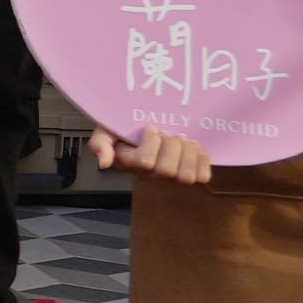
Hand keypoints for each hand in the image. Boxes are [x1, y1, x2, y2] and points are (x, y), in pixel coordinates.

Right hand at [92, 124, 214, 186]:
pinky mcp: (190, 174)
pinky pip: (203, 176)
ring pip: (186, 176)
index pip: (145, 162)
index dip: (151, 142)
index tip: (150, 127)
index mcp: (131, 165)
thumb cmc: (124, 127)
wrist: (143, 124)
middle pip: (168, 171)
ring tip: (182, 139)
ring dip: (188, 153)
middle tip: (167, 133)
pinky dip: (202, 160)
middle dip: (171, 145)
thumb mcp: (105, 131)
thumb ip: (99, 144)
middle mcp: (152, 175)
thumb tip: (104, 163)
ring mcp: (172, 178)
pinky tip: (193, 147)